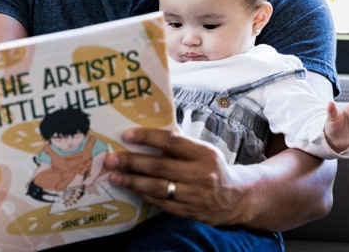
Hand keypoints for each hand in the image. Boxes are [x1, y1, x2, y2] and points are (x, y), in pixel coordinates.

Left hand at [103, 127, 242, 225]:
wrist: (237, 197)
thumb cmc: (214, 168)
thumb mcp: (204, 151)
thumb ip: (181, 145)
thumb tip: (148, 136)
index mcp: (204, 153)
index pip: (172, 142)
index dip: (148, 138)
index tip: (127, 136)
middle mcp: (201, 175)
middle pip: (160, 167)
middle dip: (132, 162)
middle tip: (111, 159)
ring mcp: (195, 196)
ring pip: (158, 188)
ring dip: (133, 181)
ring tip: (115, 176)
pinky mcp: (190, 212)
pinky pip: (162, 204)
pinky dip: (145, 196)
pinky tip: (132, 189)